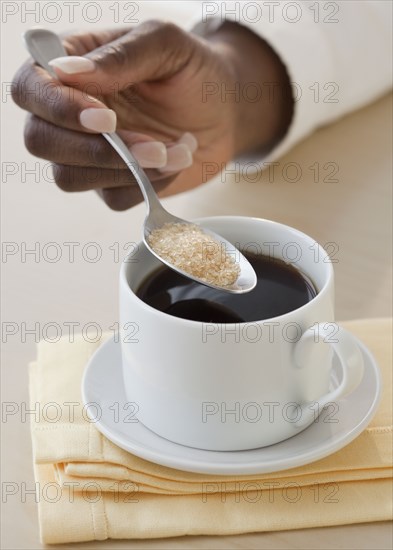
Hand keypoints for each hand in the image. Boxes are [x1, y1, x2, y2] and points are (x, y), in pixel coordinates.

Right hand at [12, 21, 291, 209]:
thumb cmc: (194, 71)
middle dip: (96, 150)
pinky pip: (113, 198)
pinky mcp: (112, 184)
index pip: (30, 88)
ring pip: (71, 177)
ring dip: (128, 169)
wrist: (226, 112)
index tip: (106, 117)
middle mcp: (70, 113)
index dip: (58, 108)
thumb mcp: (167, 46)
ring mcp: (88, 153)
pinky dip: (148, 185)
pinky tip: (174, 160)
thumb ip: (120, 56)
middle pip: (41, 141)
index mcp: (72, 69)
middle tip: (152, 144)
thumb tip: (66, 71)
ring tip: (174, 149)